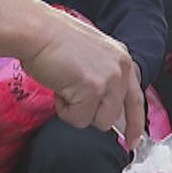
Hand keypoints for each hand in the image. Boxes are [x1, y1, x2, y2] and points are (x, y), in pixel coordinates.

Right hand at [0, 0, 144, 144]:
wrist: (36, 31)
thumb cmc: (51, 41)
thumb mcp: (90, 56)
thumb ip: (103, 77)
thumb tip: (102, 105)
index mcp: (122, 59)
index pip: (136, 99)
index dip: (134, 124)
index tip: (132, 141)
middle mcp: (121, 68)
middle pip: (114, 116)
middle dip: (90, 113)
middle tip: (72, 97)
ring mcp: (109, 79)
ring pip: (99, 122)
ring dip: (77, 112)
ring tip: (64, 88)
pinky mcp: (93, 89)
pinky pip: (79, 119)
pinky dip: (64, 110)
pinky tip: (58, 88)